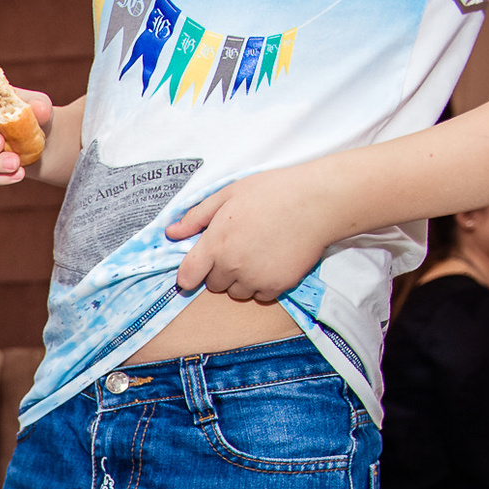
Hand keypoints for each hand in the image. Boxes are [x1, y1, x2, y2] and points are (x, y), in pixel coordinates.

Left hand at [167, 167, 337, 303]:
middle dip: (221, 271)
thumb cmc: (273, 192)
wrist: (318, 201)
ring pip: (237, 293)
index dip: (190, 274)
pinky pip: (261, 296)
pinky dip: (265, 284)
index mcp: (215, 244)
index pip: (187, 277)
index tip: (199, 268)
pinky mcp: (277, 286)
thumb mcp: (228, 194)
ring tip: (259, 253)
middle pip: (214, 285)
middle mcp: (231, 266)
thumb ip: (196, 216)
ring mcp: (255, 279)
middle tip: (240, 247)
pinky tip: (275, 261)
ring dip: (242, 280)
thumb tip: (170, 233)